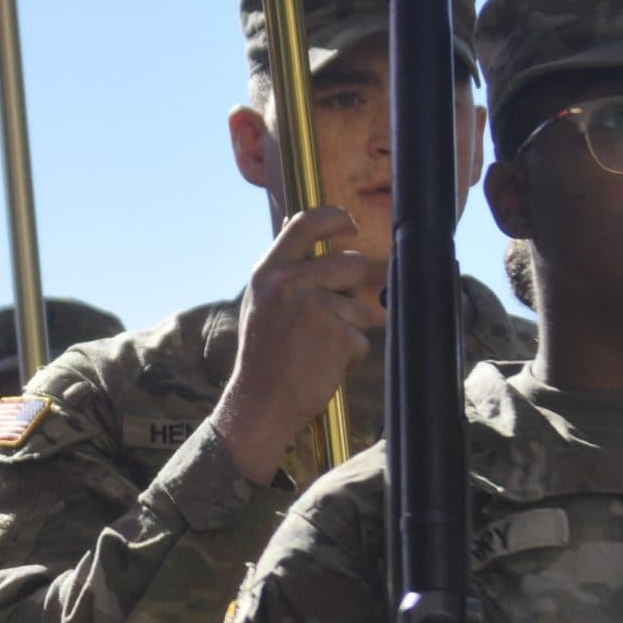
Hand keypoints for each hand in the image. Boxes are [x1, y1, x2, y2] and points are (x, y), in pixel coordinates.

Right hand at [210, 207, 385, 482]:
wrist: (259, 403)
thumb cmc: (262, 355)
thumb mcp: (260, 302)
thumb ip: (282, 268)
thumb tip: (296, 223)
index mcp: (270, 271)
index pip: (308, 221)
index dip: (336, 218)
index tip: (349, 228)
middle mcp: (292, 282)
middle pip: (352, 263)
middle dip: (351, 289)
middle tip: (331, 316)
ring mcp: (317, 307)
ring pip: (361, 306)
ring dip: (349, 329)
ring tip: (318, 349)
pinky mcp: (339, 334)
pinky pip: (362, 338)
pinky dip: (350, 356)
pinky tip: (323, 366)